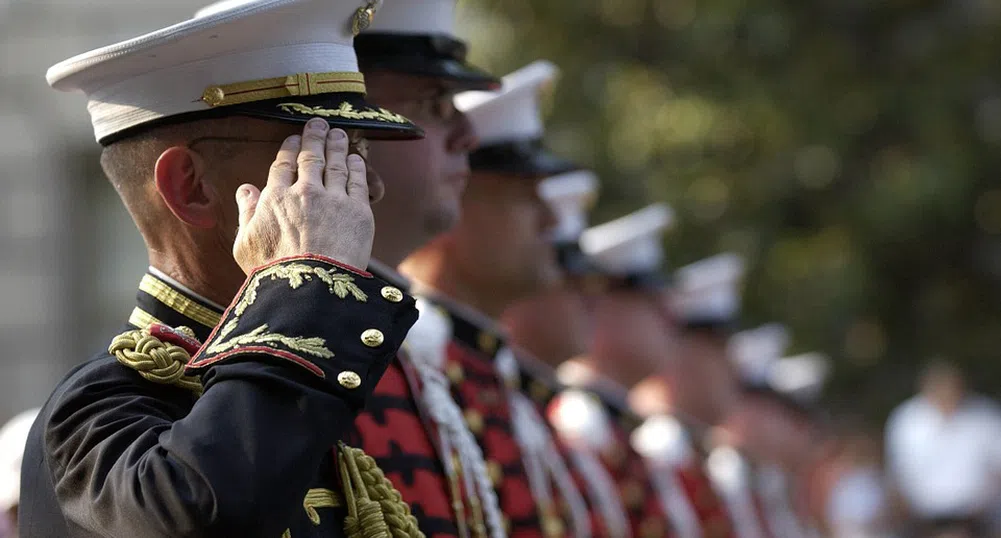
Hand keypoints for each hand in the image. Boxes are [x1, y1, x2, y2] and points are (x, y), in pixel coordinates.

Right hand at [233, 118, 374, 271]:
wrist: (311, 287)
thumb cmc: (274, 273)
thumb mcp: (246, 245)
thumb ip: (245, 213)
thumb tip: (245, 190)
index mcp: (275, 198)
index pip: (283, 165)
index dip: (289, 149)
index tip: (293, 139)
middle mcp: (304, 192)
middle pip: (311, 156)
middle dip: (314, 137)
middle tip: (319, 124)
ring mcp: (333, 199)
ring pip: (336, 164)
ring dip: (337, 145)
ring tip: (339, 134)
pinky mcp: (358, 210)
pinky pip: (357, 181)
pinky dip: (356, 166)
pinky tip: (355, 158)